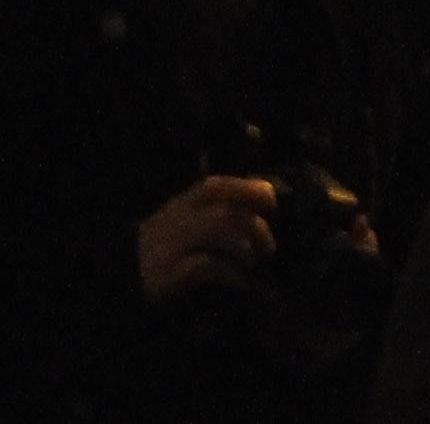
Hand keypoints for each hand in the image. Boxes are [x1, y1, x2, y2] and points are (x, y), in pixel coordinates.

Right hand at [138, 176, 281, 299]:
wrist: (119, 278)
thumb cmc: (166, 248)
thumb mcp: (188, 220)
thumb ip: (219, 208)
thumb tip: (266, 202)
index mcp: (183, 203)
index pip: (217, 186)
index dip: (250, 191)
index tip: (271, 205)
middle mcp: (175, 220)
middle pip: (223, 211)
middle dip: (255, 227)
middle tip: (267, 247)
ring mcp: (168, 247)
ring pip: (216, 230)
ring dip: (244, 247)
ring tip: (252, 263)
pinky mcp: (165, 275)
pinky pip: (204, 265)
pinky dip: (230, 272)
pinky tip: (240, 281)